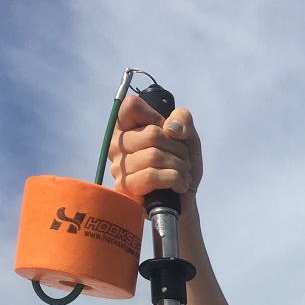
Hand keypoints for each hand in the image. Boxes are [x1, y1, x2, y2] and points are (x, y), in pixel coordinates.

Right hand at [108, 94, 202, 219]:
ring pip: (154, 156)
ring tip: (182, 174)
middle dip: (177, 149)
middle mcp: (117, 144)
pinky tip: (178, 185)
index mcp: (126, 127)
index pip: (131, 105)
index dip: (156, 117)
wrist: (184, 199)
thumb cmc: (179, 164)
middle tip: (183, 160)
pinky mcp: (126, 187)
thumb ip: (182, 119)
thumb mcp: (187, 135)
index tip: (166, 132)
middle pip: (152, 134)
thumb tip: (171, 128)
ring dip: (179, 166)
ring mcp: (118, 167)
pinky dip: (174, 179)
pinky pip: (151, 176)